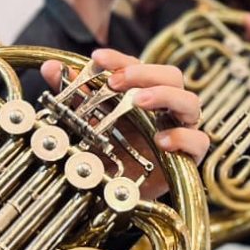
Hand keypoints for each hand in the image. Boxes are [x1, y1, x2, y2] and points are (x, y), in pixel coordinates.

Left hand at [40, 48, 208, 199]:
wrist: (119, 192)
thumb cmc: (108, 152)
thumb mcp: (86, 123)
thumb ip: (71, 95)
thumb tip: (51, 67)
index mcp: (143, 92)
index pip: (138, 66)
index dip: (119, 59)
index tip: (97, 58)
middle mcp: (165, 106)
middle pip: (171, 75)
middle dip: (144, 73)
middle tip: (115, 82)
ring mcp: (180, 128)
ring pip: (190, 101)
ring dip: (164, 96)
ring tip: (138, 102)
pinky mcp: (189, 155)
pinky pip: (198, 141)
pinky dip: (183, 137)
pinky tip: (161, 141)